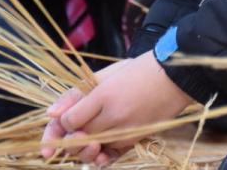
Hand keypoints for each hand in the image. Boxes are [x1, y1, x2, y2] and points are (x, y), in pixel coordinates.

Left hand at [40, 52, 194, 164]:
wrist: (175, 77)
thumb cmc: (139, 70)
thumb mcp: (106, 74)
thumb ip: (76, 94)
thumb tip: (51, 113)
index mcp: (103, 95)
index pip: (69, 122)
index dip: (62, 123)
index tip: (66, 117)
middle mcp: (113, 116)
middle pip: (78, 138)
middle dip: (70, 137)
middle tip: (74, 129)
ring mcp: (125, 131)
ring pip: (93, 150)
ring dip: (84, 148)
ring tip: (88, 138)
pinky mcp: (136, 140)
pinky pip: (111, 156)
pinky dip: (102, 156)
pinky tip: (99, 150)